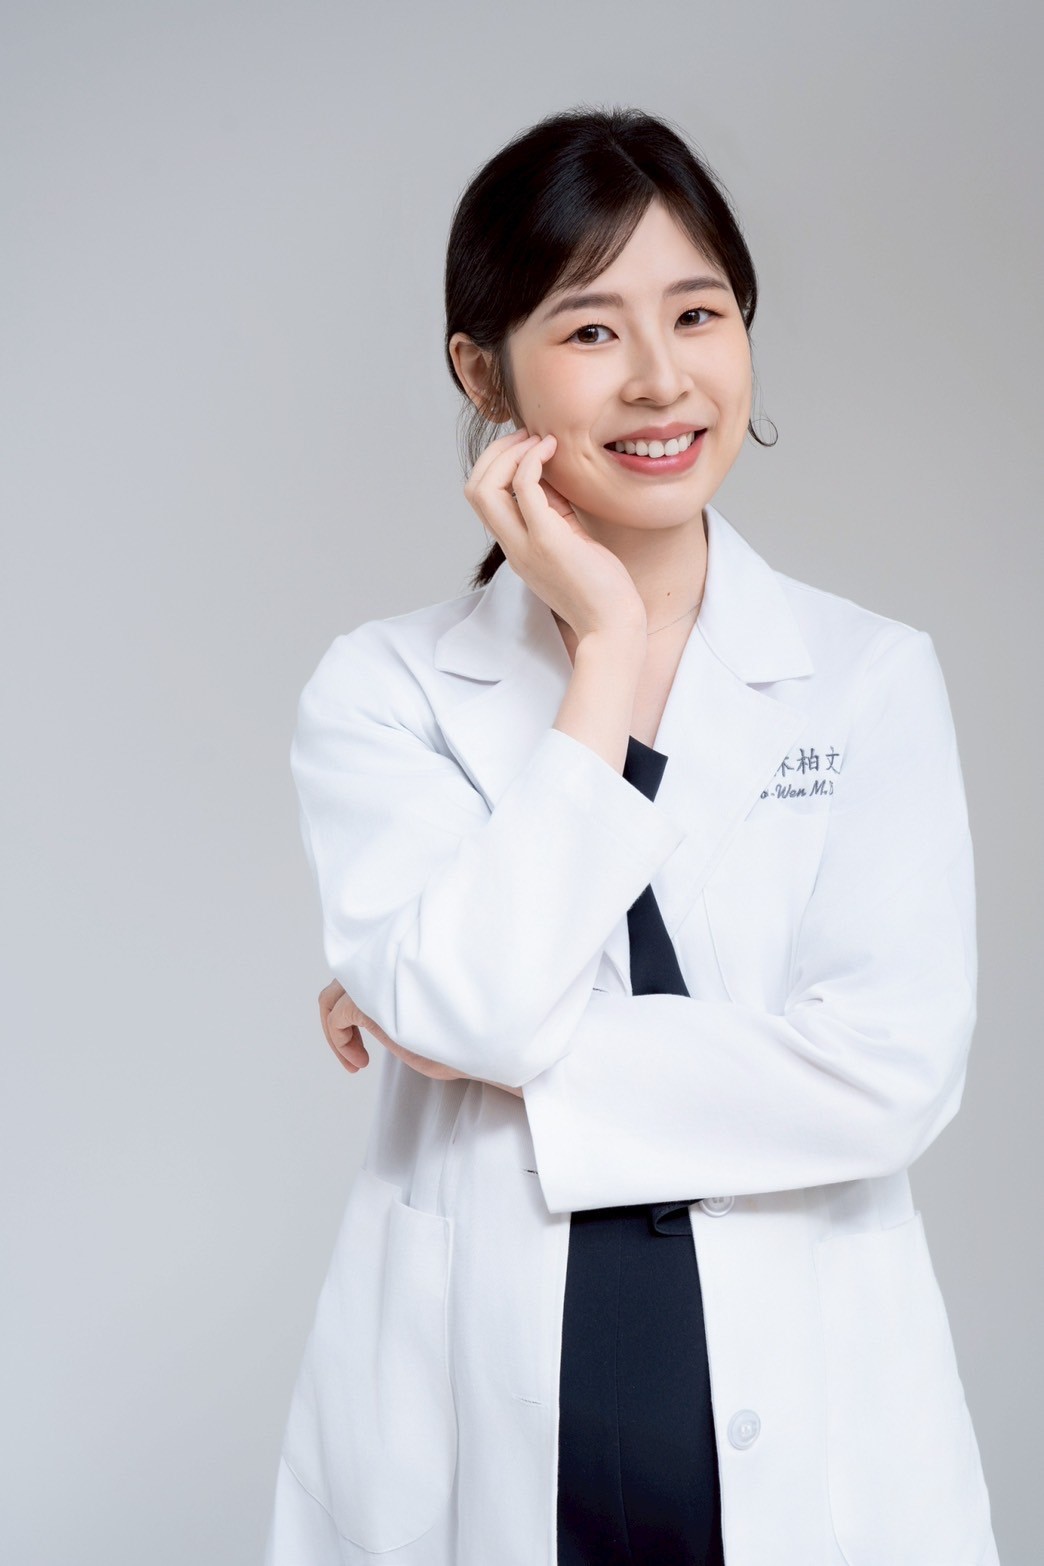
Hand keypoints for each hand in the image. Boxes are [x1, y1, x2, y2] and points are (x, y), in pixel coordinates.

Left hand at [318, 979, 522, 1095]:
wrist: (487, 1043)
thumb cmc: (469, 1035)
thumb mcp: (429, 1014)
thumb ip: (403, 1005)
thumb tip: (382, 1008)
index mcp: (406, 962)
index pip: (365, 971)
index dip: (358, 1005)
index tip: (371, 1043)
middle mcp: (389, 964)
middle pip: (342, 981)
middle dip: (339, 1018)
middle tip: (357, 1055)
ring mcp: (378, 982)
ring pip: (332, 997)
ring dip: (336, 1032)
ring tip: (357, 1060)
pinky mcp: (371, 1003)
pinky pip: (336, 1017)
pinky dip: (339, 1041)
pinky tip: (360, 1062)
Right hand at [462, 428, 645, 641]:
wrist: (612, 625)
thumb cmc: (600, 587)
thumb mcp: (571, 539)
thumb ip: (554, 510)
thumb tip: (548, 471)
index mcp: (515, 547)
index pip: (483, 499)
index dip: (497, 465)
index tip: (526, 447)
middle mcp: (512, 547)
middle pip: (474, 490)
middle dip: (494, 453)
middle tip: (526, 436)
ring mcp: (525, 545)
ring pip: (485, 489)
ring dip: (507, 453)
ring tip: (537, 440)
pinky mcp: (547, 541)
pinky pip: (524, 488)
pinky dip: (532, 460)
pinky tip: (552, 449)